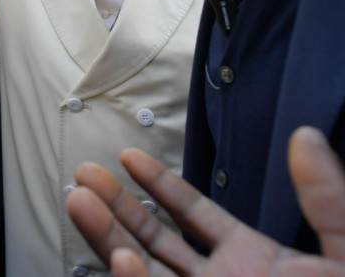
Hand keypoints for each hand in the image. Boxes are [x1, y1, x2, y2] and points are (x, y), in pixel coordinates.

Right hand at [66, 126, 344, 275]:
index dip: (159, 183)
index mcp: (251, 259)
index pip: (193, 214)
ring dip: (107, 237)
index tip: (127, 156)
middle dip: (116, 205)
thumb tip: (307, 136)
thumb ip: (326, 198)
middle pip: (154, 238)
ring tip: (78, 200)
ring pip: (142, 269)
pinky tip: (122, 261)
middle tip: (84, 174)